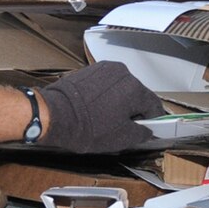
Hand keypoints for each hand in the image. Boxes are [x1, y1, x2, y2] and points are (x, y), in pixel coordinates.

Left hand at [38, 61, 166, 153]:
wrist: (55, 115)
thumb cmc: (87, 128)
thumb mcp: (120, 139)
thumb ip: (141, 133)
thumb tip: (147, 131)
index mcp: (135, 89)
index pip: (154, 105)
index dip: (153, 120)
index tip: (147, 128)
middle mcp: (123, 73)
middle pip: (137, 94)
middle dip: (133, 109)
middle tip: (122, 126)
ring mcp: (106, 68)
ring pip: (121, 87)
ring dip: (119, 100)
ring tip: (105, 116)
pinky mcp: (91, 69)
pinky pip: (106, 82)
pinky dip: (105, 94)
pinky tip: (95, 107)